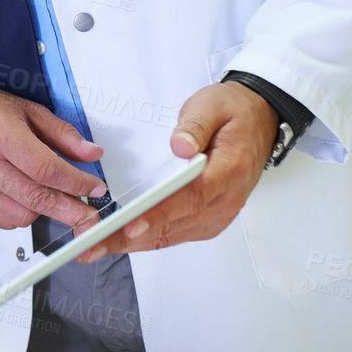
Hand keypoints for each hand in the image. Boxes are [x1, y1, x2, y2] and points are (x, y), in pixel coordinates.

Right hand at [0, 67, 104, 230]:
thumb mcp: (28, 111)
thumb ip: (62, 135)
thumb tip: (92, 154)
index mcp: (0, 134)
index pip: (46, 170)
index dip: (77, 183)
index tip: (95, 188)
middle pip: (37, 198)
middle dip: (70, 209)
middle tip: (89, 214)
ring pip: (22, 216)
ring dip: (41, 208)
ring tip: (42, 191)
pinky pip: (2, 222)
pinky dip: (17, 213)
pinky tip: (17, 195)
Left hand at [79, 81, 277, 261]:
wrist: (259, 120)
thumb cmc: (233, 112)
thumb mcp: (212, 105)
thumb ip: (194, 125)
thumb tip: (179, 146)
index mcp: (229, 170)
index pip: (191, 197)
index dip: (160, 214)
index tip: (131, 225)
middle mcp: (226, 199)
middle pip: (174, 225)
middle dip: (130, 237)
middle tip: (92, 243)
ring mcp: (219, 213)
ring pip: (171, 236)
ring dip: (132, 243)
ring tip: (95, 246)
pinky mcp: (210, 220)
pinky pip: (175, 235)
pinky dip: (146, 239)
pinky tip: (119, 241)